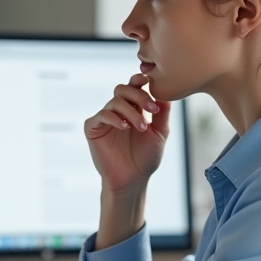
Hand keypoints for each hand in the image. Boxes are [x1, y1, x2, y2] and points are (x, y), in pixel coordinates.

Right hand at [84, 74, 170, 193]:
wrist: (133, 180)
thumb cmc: (146, 157)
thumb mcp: (160, 133)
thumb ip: (163, 113)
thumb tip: (167, 91)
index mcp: (133, 108)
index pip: (134, 86)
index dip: (140, 80)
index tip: (150, 81)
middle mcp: (118, 111)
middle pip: (122, 88)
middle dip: (138, 95)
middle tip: (152, 109)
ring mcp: (105, 119)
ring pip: (115, 101)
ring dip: (131, 111)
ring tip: (142, 127)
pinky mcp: (93, 129)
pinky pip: (101, 115)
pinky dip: (114, 118)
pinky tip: (125, 126)